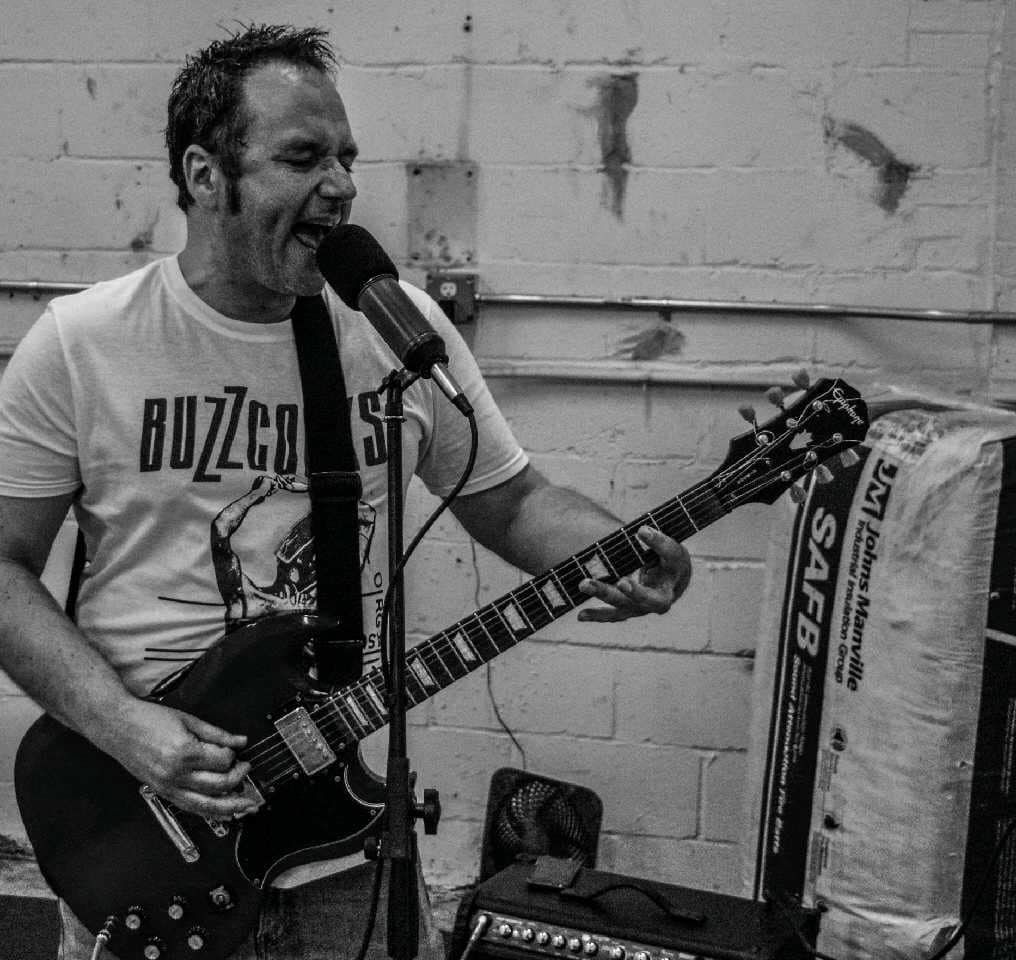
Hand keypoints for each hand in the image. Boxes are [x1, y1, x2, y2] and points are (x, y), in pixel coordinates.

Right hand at [104, 699, 259, 818]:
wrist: (117, 726)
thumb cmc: (147, 720)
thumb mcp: (188, 720)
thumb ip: (217, 733)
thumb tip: (239, 741)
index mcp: (184, 752)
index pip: (223, 760)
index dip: (234, 755)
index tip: (237, 750)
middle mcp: (176, 773)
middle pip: (219, 785)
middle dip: (239, 779)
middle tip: (246, 769)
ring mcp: (168, 786)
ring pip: (206, 805)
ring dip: (231, 807)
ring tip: (246, 805)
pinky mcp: (162, 792)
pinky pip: (190, 808)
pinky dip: (209, 813)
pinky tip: (224, 813)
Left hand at [577, 526, 690, 622]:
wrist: (672, 582)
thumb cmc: (668, 558)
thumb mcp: (667, 544)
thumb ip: (656, 540)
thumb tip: (641, 531)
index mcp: (676, 571)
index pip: (671, 555)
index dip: (658, 543)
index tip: (641, 530)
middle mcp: (662, 596)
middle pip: (649, 598)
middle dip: (635, 591)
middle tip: (622, 582)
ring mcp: (644, 606)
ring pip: (626, 606)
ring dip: (605, 595)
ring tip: (584, 584)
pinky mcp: (629, 610)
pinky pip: (613, 614)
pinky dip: (597, 615)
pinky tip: (581, 615)